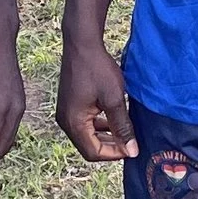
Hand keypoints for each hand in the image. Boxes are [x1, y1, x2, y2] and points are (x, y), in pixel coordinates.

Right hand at [56, 36, 136, 162]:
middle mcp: (65, 121)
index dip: (114, 154)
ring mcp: (65, 113)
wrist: (82, 44)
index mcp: (74, 123)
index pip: (93, 152)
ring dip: (106, 136)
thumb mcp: (115, 99)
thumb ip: (122, 127)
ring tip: (124, 130)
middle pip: (89, 147)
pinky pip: (84, 124)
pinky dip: (99, 126)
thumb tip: (131, 150)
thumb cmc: (98, 69)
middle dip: (110, 146)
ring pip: (87, 136)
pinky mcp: (69, 106)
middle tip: (130, 141)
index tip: (132, 148)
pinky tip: (113, 118)